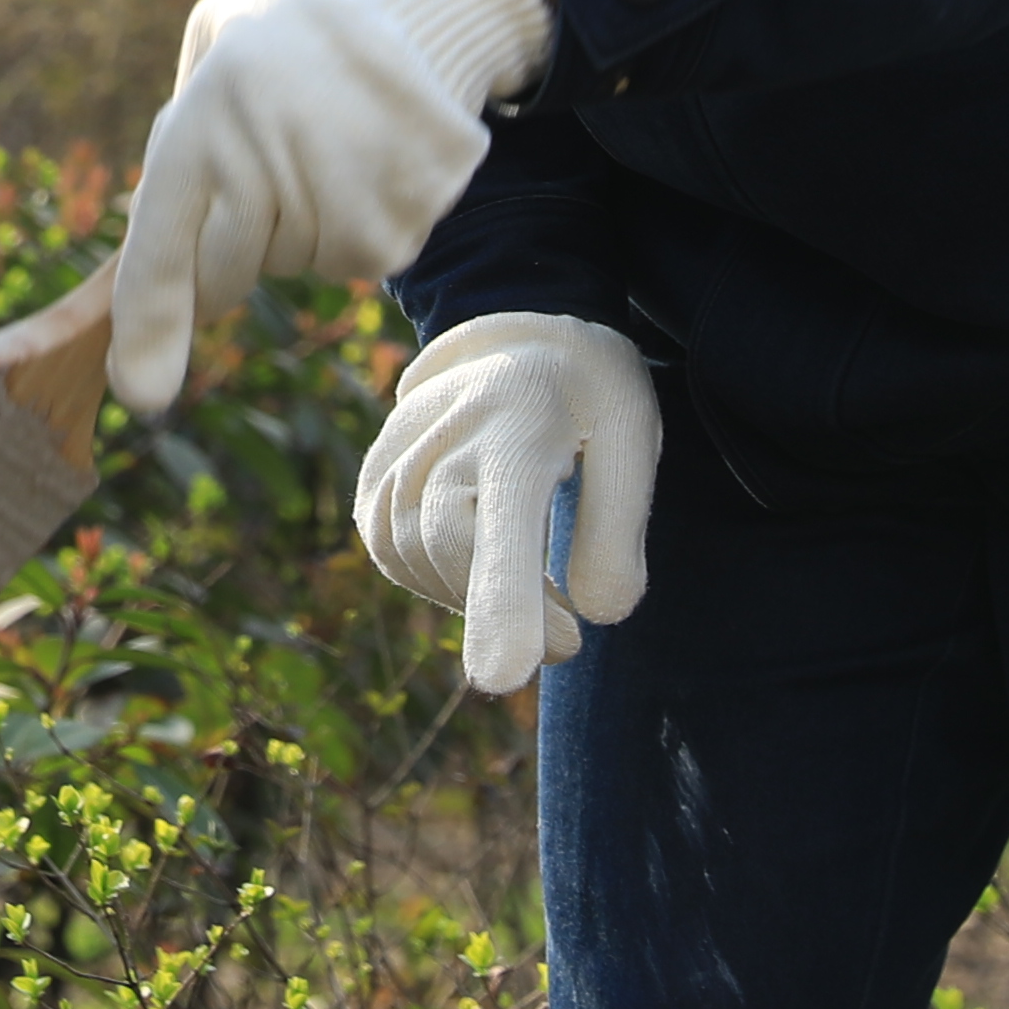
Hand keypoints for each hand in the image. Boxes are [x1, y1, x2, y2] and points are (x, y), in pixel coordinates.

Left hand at [105, 0, 557, 410]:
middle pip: (230, 274)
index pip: (162, 256)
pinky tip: (372, 149)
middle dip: (229, 238)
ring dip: (301, 219)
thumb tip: (161, 266)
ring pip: (300, 264)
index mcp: (204, 128)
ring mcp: (345, 210)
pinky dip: (361, 215)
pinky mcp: (406, 227)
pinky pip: (361, 254)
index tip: (142, 394)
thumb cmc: (288, 19)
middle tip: (267, 152)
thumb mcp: (208, 52)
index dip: (149, 332)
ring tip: (328, 133)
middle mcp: (270, 178)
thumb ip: (180, 153)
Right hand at [352, 311, 664, 694]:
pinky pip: (394, 557)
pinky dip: (442, 580)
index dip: (503, 604)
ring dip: (478, 598)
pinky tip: (481, 559)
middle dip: (515, 619)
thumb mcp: (634, 436)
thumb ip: (618, 529)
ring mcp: (397, 456)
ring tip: (533, 587)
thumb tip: (594, 616)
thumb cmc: (585, 391)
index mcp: (522, 424)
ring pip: (419, 562)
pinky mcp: (374, 482)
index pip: (506, 522)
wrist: (513, 329)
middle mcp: (445, 436)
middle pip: (457, 556)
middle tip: (570, 638)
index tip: (501, 679)